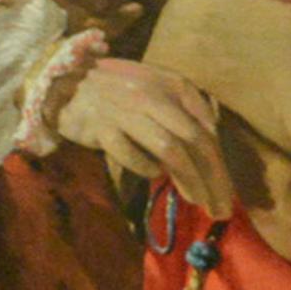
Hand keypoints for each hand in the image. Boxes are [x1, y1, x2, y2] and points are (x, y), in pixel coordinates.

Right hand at [47, 57, 232, 217]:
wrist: (64, 82)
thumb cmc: (117, 90)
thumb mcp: (157, 88)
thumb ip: (184, 110)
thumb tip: (211, 145)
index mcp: (173, 84)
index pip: (206, 128)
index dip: (220, 163)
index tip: (226, 191)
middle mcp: (154, 95)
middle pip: (194, 141)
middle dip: (212, 178)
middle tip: (221, 207)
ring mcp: (128, 111)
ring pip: (170, 150)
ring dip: (189, 180)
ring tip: (198, 201)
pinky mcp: (103, 128)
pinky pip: (133, 155)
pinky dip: (148, 168)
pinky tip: (155, 175)